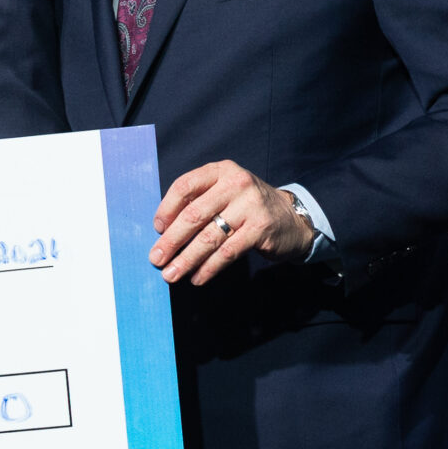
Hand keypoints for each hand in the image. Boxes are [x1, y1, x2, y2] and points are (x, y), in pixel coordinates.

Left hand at [151, 160, 317, 284]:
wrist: (291, 218)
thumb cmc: (245, 207)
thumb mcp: (223, 193)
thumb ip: (197, 203)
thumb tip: (162, 233)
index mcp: (220, 171)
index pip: (184, 186)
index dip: (166, 209)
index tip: (157, 230)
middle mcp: (235, 183)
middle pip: (193, 215)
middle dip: (171, 240)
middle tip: (156, 259)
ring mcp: (250, 205)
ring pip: (209, 237)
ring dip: (187, 259)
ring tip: (172, 274)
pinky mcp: (260, 228)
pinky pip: (227, 252)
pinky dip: (209, 267)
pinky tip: (198, 277)